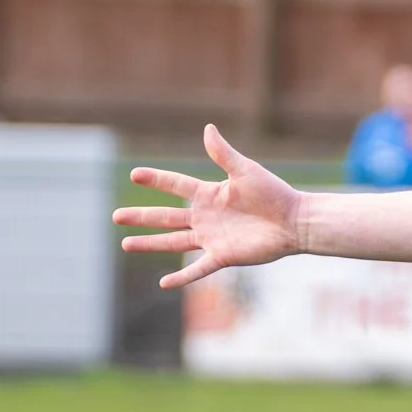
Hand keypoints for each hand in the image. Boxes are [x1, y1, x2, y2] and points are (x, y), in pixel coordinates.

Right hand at [113, 124, 303, 288]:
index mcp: (210, 194)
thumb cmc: (274, 194)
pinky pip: (198, 268)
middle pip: (166, 217)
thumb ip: (223, 154)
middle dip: (141, 217)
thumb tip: (207, 128)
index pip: (175, 185)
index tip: (134, 174)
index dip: (156, 179)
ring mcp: (212, 237)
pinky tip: (163, 283)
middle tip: (116, 216)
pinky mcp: (223, 256)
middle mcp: (206, 217)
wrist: (295, 221)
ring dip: (150, 243)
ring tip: (125, 243)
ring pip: (173, 241)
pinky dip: (181, 277)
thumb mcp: (245, 171)